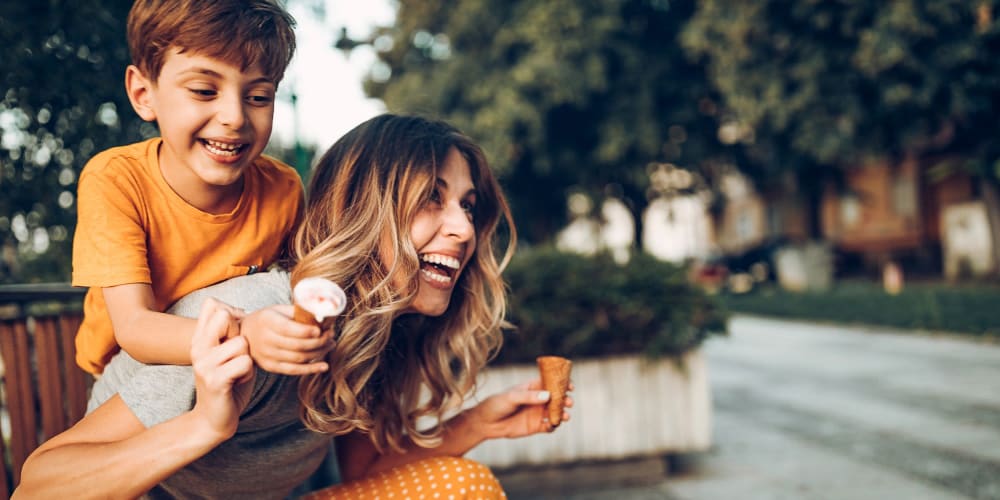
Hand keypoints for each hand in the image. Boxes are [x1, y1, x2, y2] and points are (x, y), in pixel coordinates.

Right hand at [190, 298, 254, 440]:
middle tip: (236, 356)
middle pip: (225, 316)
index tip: (234, 335)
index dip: (233, 314)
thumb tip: (238, 309)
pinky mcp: (215, 380)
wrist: (213, 419)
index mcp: (198, 338)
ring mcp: (204, 364)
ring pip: (241, 343)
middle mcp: (197, 348)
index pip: (212, 304)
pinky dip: (248, 373)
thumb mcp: (227, 352)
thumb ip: (229, 332)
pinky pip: (245, 363)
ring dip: (247, 359)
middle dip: (241, 334)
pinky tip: (237, 381)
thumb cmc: (228, 382)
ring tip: (237, 372)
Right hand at [239, 304, 333, 374]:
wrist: (244, 334)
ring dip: (319, 353)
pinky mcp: (270, 367)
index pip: (289, 329)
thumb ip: (298, 312)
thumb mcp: (278, 309)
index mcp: (267, 321)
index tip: (322, 329)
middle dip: (319, 342)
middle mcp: (265, 339)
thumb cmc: (267, 319)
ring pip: (298, 358)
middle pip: (297, 345)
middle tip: (331, 336)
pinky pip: (293, 370)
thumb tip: (323, 315)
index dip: (308, 331)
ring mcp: (267, 355)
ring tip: (330, 345)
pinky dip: (311, 369)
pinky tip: (324, 366)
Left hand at [468, 378, 573, 439]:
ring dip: (562, 413)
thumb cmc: (497, 404)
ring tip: (564, 416)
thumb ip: (529, 396)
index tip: (570, 386)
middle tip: (568, 402)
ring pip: (556, 412)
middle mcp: (538, 399)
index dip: (562, 383)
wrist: (486, 423)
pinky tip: (553, 425)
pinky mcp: (536, 426)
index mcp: (533, 387)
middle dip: (565, 399)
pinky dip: (554, 426)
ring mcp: (538, 412)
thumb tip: (547, 395)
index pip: (551, 383)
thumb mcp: (512, 397)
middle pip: (557, 398)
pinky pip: (550, 426)